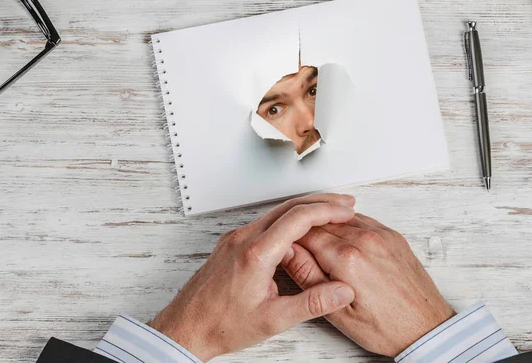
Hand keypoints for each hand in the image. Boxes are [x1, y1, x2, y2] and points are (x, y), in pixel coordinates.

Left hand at [148, 194, 356, 361]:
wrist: (185, 328)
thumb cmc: (221, 324)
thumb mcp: (273, 320)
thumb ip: (311, 303)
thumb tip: (342, 291)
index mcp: (256, 253)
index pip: (298, 218)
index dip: (327, 210)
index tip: (346, 211)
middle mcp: (243, 238)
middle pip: (288, 206)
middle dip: (320, 202)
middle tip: (345, 204)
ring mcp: (235, 238)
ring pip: (275, 213)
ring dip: (304, 210)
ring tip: (328, 216)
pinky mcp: (231, 244)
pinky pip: (264, 223)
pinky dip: (287, 221)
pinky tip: (298, 232)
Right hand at [281, 213, 453, 356]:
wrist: (424, 328)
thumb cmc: (384, 327)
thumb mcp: (336, 312)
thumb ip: (308, 276)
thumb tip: (288, 252)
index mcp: (347, 259)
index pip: (306, 233)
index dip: (291, 238)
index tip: (284, 245)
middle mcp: (365, 241)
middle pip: (322, 223)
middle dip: (306, 230)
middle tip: (298, 245)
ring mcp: (381, 236)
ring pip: (341, 218)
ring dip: (326, 225)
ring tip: (319, 244)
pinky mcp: (392, 236)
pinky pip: (361, 220)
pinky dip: (347, 225)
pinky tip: (341, 240)